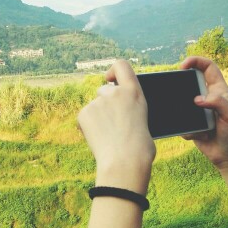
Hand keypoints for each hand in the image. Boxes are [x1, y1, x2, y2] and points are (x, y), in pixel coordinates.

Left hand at [76, 60, 155, 193]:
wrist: (125, 162)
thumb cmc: (139, 148)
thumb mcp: (143, 120)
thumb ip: (130, 109)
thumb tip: (121, 113)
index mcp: (134, 92)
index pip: (121, 66)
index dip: (113, 70)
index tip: (110, 78)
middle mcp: (115, 92)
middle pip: (103, 90)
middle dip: (105, 103)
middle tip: (111, 124)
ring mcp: (98, 102)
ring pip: (94, 107)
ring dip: (98, 118)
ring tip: (107, 137)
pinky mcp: (84, 113)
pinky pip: (84, 118)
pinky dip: (88, 127)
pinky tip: (98, 140)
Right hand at [179, 56, 227, 169]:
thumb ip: (217, 102)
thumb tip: (197, 99)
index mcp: (219, 91)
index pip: (208, 67)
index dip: (196, 61)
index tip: (183, 66)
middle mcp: (208, 98)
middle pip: (191, 82)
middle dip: (182, 87)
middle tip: (178, 93)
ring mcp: (198, 111)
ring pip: (182, 103)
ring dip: (184, 113)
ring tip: (196, 124)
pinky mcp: (192, 124)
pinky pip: (181, 122)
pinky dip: (188, 130)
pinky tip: (201, 137)